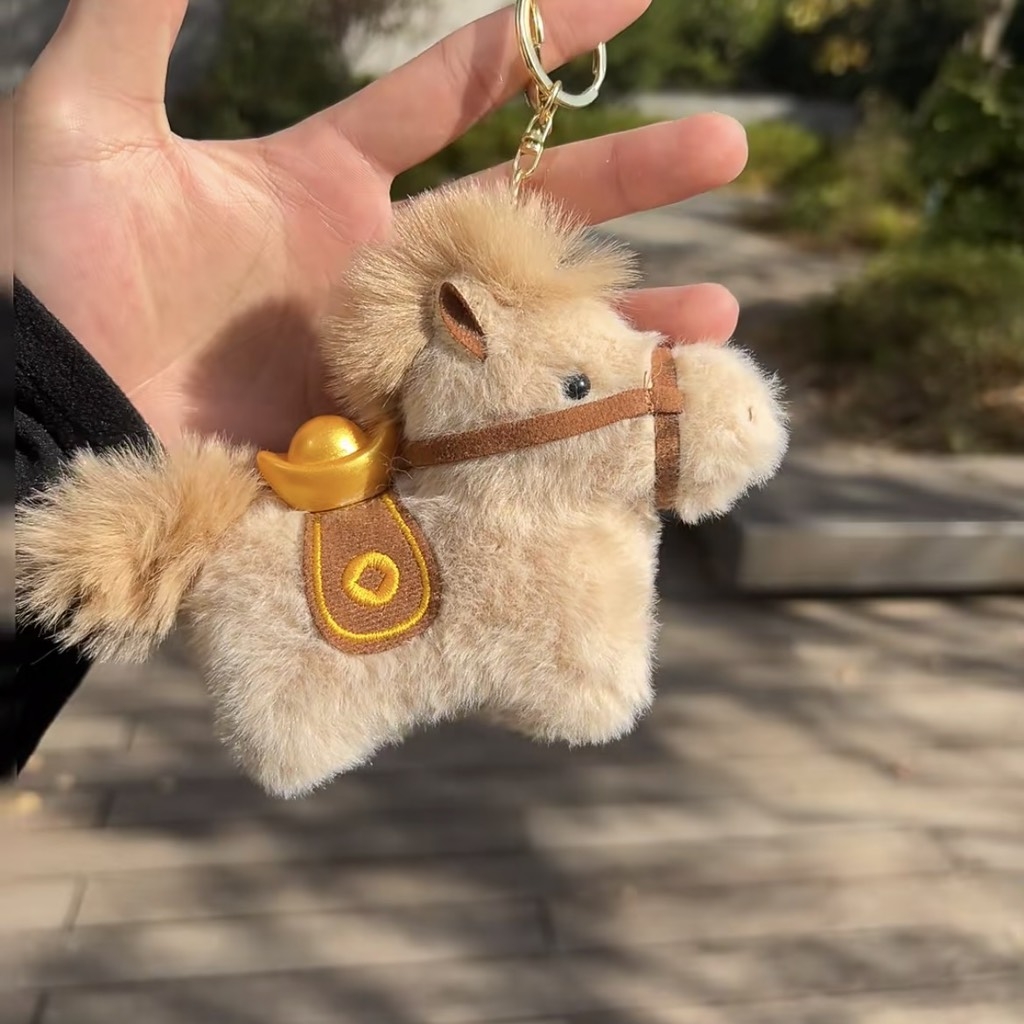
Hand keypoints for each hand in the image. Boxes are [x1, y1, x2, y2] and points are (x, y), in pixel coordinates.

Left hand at [15, 0, 747, 450]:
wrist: (47, 412)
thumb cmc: (50, 268)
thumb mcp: (90, 113)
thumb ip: (149, 7)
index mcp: (329, 186)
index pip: (460, 95)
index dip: (542, 38)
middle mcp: (380, 272)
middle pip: (529, 211)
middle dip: (630, 177)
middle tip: (730, 147)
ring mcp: (393, 360)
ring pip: (531, 329)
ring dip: (628, 317)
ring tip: (725, 312)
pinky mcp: (390, 440)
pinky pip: (495, 426)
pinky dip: (568, 422)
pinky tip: (641, 416)